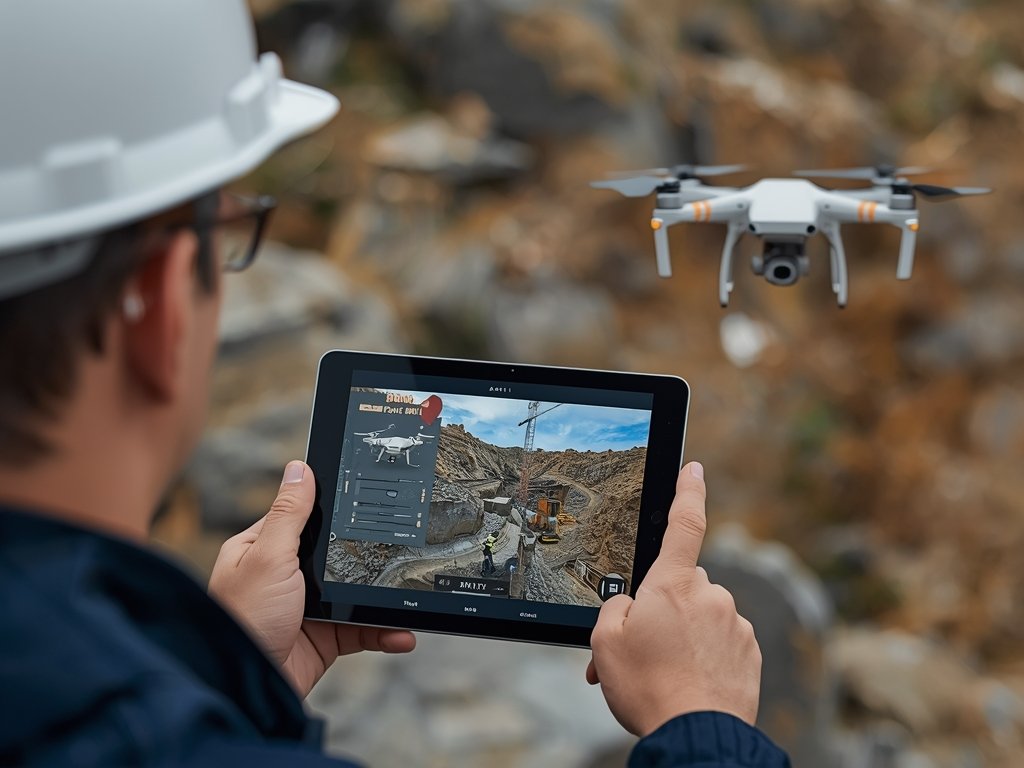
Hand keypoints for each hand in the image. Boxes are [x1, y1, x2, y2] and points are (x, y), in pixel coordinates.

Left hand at [209, 460, 415, 696]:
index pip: (303, 517)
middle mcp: (284, 575)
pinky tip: (402, 632)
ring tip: (409, 595)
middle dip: (367, 555)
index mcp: (263, 549)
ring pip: (354, 592)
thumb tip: (300, 468)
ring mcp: (306, 608)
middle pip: (336, 554)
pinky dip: (384, 631)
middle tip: (401, 546)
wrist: (245, 689)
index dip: (334, 508)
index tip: (372, 496)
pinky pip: (361, 629)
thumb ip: (290, 515)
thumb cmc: (244, 620)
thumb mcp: (268, 558)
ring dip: (383, 598)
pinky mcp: (323, 638)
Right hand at [586, 462, 760, 736]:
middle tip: (643, 647)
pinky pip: (722, 643)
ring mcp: (735, 625)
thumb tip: (633, 605)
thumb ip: (616, 609)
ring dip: (684, 637)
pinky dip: (706, 657)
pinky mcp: (751, 653)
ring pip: (702, 617)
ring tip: (664, 674)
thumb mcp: (604, 643)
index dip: (688, 491)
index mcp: (674, 585)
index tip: (695, 468)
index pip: (684, 523)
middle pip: (682, 586)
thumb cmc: (647, 687)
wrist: (696, 736)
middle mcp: (711, 596)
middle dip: (663, 608)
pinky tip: (689, 682)